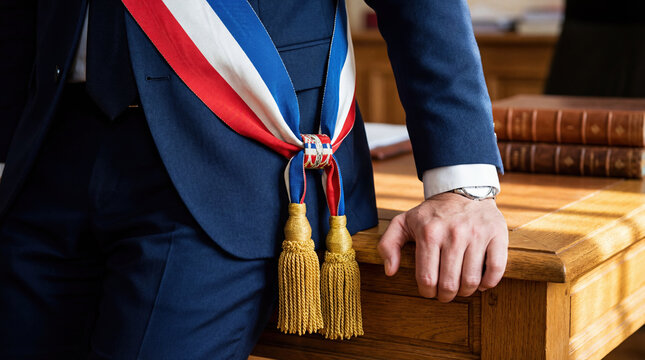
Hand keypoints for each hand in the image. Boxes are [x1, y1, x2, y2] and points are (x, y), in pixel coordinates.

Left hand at [377, 192, 507, 301]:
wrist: (463, 190)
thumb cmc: (431, 214)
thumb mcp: (403, 222)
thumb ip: (389, 245)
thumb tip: (390, 271)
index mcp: (428, 233)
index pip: (427, 278)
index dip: (427, 292)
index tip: (429, 291)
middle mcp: (453, 234)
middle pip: (449, 284)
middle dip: (446, 295)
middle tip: (445, 293)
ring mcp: (476, 234)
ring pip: (471, 280)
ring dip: (466, 291)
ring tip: (461, 288)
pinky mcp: (496, 235)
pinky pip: (496, 269)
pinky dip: (489, 282)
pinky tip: (481, 282)